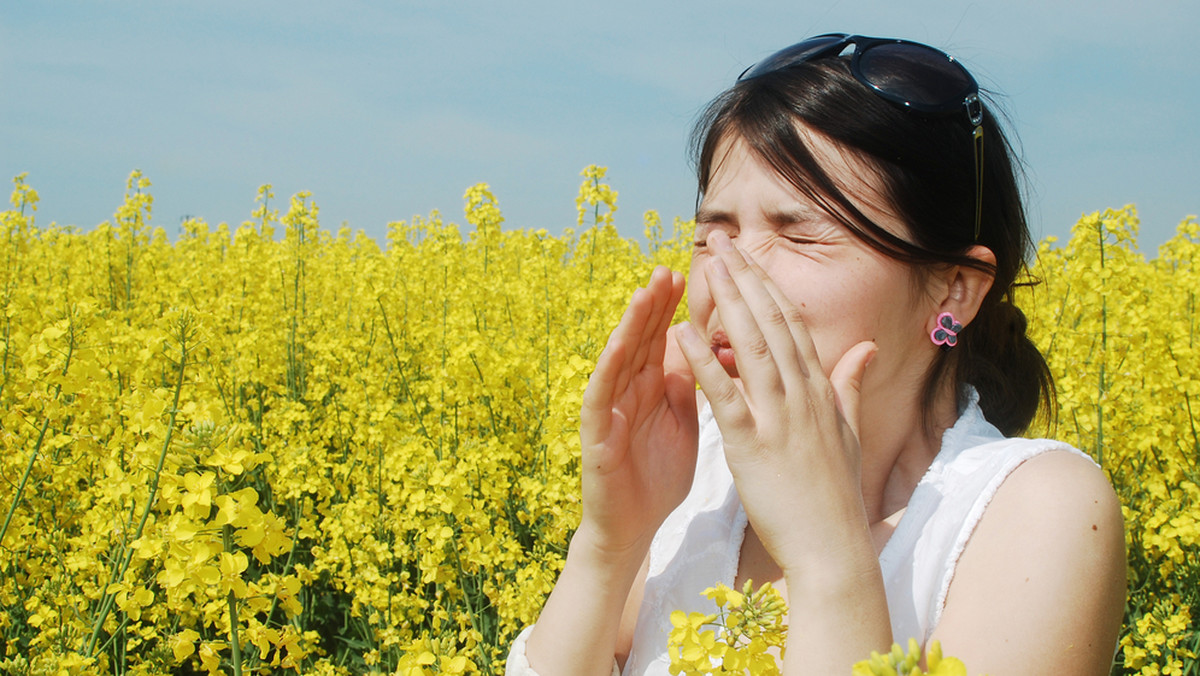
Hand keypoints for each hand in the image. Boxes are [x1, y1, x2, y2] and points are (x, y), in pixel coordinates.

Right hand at [577, 266, 698, 558]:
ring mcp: (609, 409)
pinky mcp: (596, 435)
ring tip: (644, 293)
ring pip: (619, 358)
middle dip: (654, 304)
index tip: (696, 274)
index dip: (676, 307)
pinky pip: (600, 396)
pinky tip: (619, 346)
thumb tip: (702, 345)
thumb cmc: (658, 476)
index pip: (664, 337)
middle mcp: (628, 391)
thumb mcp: (682, 422)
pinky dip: (609, 369)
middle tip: (669, 268)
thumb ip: (687, 385)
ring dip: (631, 325)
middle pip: (641, 339)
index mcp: (653, 387)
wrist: (634, 528)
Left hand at [675, 231, 876, 576]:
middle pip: (771, 322)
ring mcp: (779, 417)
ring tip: (707, 267)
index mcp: (819, 390)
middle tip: (722, 241)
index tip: (748, 257)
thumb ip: (849, 385)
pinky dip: (703, 361)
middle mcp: (802, 395)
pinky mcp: (752, 444)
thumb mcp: (846, 432)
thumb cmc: (834, 495)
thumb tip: (866, 348)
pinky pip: (724, 394)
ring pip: (751, 346)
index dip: (767, 286)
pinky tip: (682, 333)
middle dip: (746, 278)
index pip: (792, 324)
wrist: (833, 547)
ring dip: (728, 303)